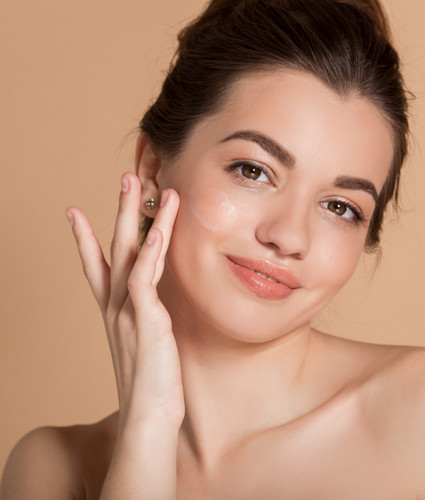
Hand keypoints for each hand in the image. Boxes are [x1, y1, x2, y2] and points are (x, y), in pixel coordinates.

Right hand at [65, 173, 184, 429]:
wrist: (149, 419)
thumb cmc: (151, 385)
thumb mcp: (144, 346)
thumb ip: (144, 323)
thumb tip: (152, 311)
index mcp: (116, 311)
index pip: (97, 267)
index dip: (85, 238)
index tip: (75, 213)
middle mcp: (117, 307)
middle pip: (115, 248)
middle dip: (119, 211)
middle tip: (126, 178)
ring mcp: (128, 312)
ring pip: (131, 253)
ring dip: (138, 216)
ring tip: (144, 184)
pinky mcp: (147, 321)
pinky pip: (145, 280)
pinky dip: (150, 254)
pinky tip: (157, 231)